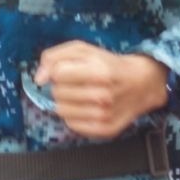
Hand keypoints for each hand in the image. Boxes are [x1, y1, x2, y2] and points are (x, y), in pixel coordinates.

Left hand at [34, 42, 169, 140]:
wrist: (141, 83)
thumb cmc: (107, 64)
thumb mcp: (82, 50)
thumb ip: (54, 57)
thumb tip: (38, 79)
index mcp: (99, 71)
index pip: (57, 74)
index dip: (57, 72)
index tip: (66, 71)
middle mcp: (103, 95)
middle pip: (57, 93)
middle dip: (61, 86)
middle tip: (77, 83)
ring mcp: (105, 115)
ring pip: (61, 111)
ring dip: (66, 102)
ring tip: (80, 95)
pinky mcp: (105, 130)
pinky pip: (72, 125)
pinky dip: (73, 116)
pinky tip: (85, 107)